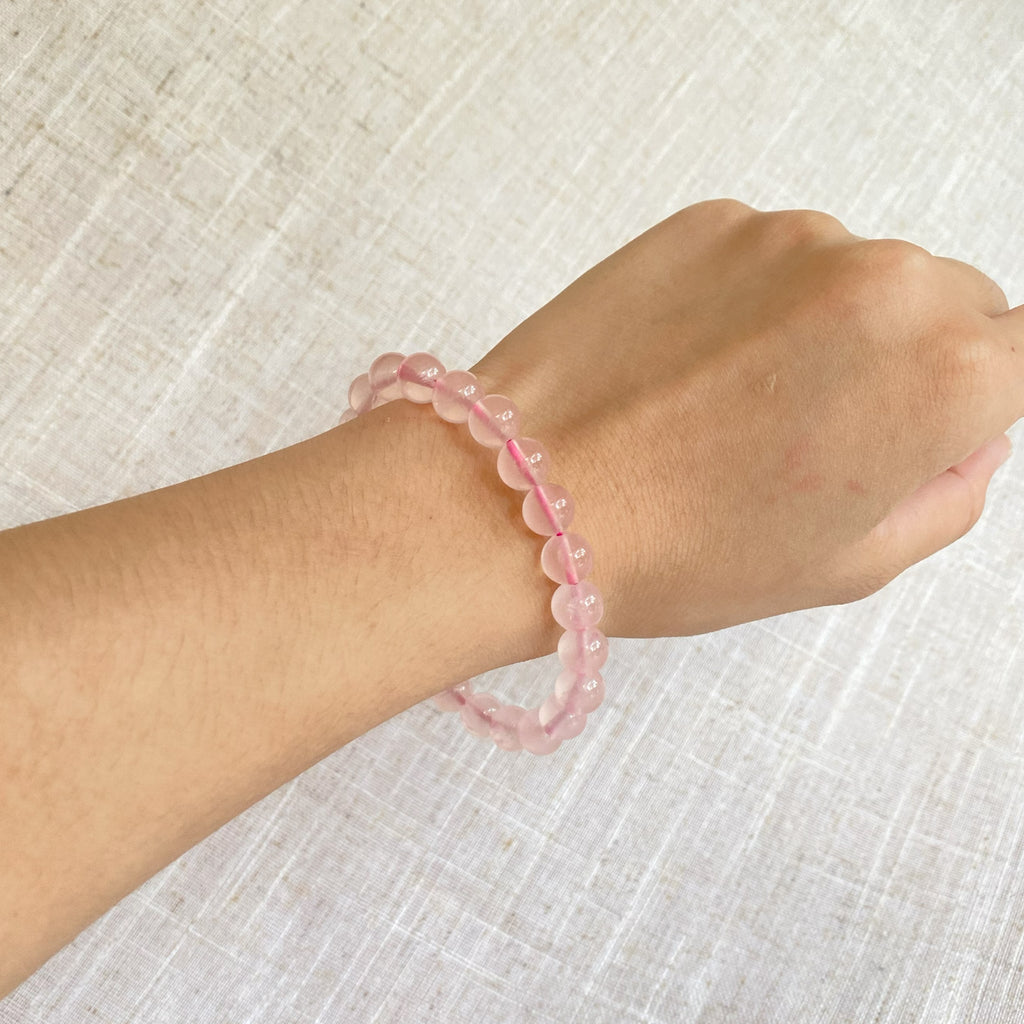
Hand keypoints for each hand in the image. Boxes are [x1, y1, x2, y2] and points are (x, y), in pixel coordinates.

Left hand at [470, 199, 1017, 636]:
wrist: (528, 496)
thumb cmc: (683, 551)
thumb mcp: (850, 563)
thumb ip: (949, 490)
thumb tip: (967, 434)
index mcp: (944, 375)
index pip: (1023, 355)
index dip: (972, 399)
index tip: (919, 427)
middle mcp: (882, 280)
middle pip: (947, 305)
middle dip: (906, 361)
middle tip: (811, 431)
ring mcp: (788, 238)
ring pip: (854, 275)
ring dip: (822, 326)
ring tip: (731, 403)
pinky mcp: (708, 221)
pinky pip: (768, 257)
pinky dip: (750, 301)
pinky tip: (687, 366)